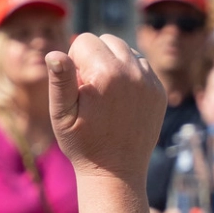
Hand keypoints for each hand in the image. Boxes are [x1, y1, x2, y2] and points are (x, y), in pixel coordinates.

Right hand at [47, 34, 165, 184]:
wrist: (116, 172)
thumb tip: (54, 54)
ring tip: (106, 95)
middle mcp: (132, 72)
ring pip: (127, 51)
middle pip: (108, 40)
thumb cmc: (83, 144)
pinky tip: (121, 100)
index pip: (85, 41)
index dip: (75, 61)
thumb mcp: (61, 114)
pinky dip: (130, 75)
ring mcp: (150, 82)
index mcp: (106, 74)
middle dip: (95, 57)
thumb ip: (60, 80)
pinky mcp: (159, 92)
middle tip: (91, 90)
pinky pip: (142, 67)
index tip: (78, 87)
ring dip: (114, 64)